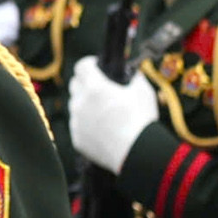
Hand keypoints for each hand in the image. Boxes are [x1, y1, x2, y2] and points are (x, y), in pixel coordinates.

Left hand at [68, 57, 158, 174]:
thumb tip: (132, 74)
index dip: (89, 64)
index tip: (96, 67)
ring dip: (85, 105)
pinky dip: (86, 125)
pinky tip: (102, 129)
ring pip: (75, 107)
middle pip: (74, 85)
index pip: (81, 66)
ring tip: (103, 112)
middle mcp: (80, 102)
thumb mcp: (143, 91)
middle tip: (99, 89)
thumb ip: (134, 77)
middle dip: (85, 83)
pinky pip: (78, 126)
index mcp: (94, 87)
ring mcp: (77, 122)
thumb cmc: (141, 120)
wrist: (137, 153)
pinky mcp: (77, 139)